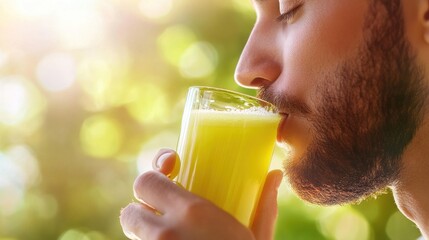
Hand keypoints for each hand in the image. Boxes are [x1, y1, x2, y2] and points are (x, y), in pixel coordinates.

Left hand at [120, 149, 282, 239]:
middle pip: (129, 210)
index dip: (151, 178)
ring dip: (143, 233)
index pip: (147, 181)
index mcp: (192, 212)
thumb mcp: (259, 237)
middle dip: (142, 209)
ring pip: (132, 235)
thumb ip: (264, 204)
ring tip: (167, 238)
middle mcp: (166, 233)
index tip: (165, 178)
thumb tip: (275, 175)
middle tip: (161, 214)